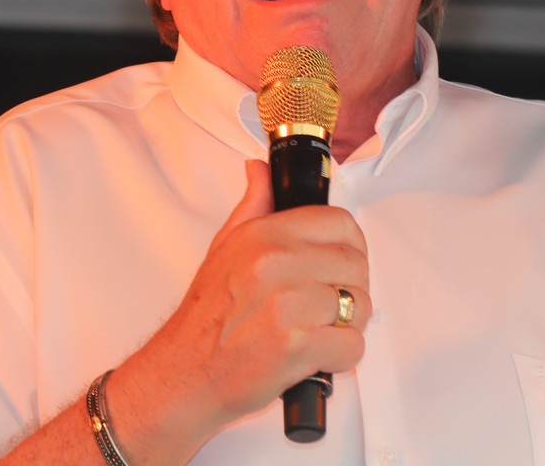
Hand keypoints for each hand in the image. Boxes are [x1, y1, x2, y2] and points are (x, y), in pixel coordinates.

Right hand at [105, 159, 370, 462]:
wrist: (183, 373)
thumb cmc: (206, 318)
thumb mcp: (224, 247)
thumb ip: (254, 205)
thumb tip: (261, 172)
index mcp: (265, 237)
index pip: (341, 223)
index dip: (349, 246)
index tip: (340, 263)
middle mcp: (276, 265)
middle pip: (356, 265)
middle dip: (351, 289)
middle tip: (328, 305)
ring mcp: (288, 305)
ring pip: (360, 306)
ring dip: (349, 324)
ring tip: (320, 329)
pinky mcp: (296, 347)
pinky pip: (352, 345)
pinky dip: (341, 357)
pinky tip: (317, 354)